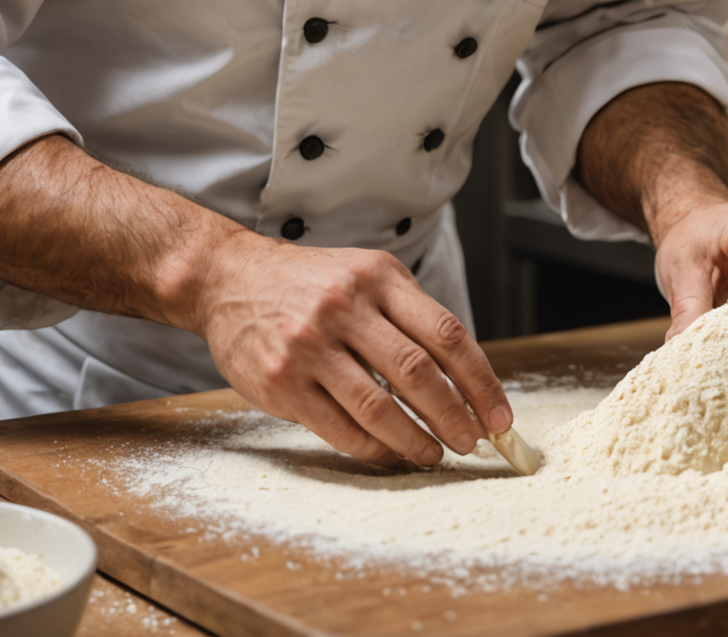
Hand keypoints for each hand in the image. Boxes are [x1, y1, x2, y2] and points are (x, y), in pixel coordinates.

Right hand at [193, 234, 513, 467]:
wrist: (229, 279)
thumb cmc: (309, 282)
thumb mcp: (366, 273)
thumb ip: (410, 314)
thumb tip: (464, 375)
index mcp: (378, 276)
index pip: (446, 333)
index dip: (480, 380)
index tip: (498, 415)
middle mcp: (346, 307)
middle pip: (418, 372)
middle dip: (455, 416)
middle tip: (472, 442)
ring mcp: (311, 346)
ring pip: (379, 407)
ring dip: (416, 440)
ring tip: (435, 454)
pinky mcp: (283, 382)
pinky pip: (340, 428)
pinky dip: (374, 448)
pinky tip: (391, 453)